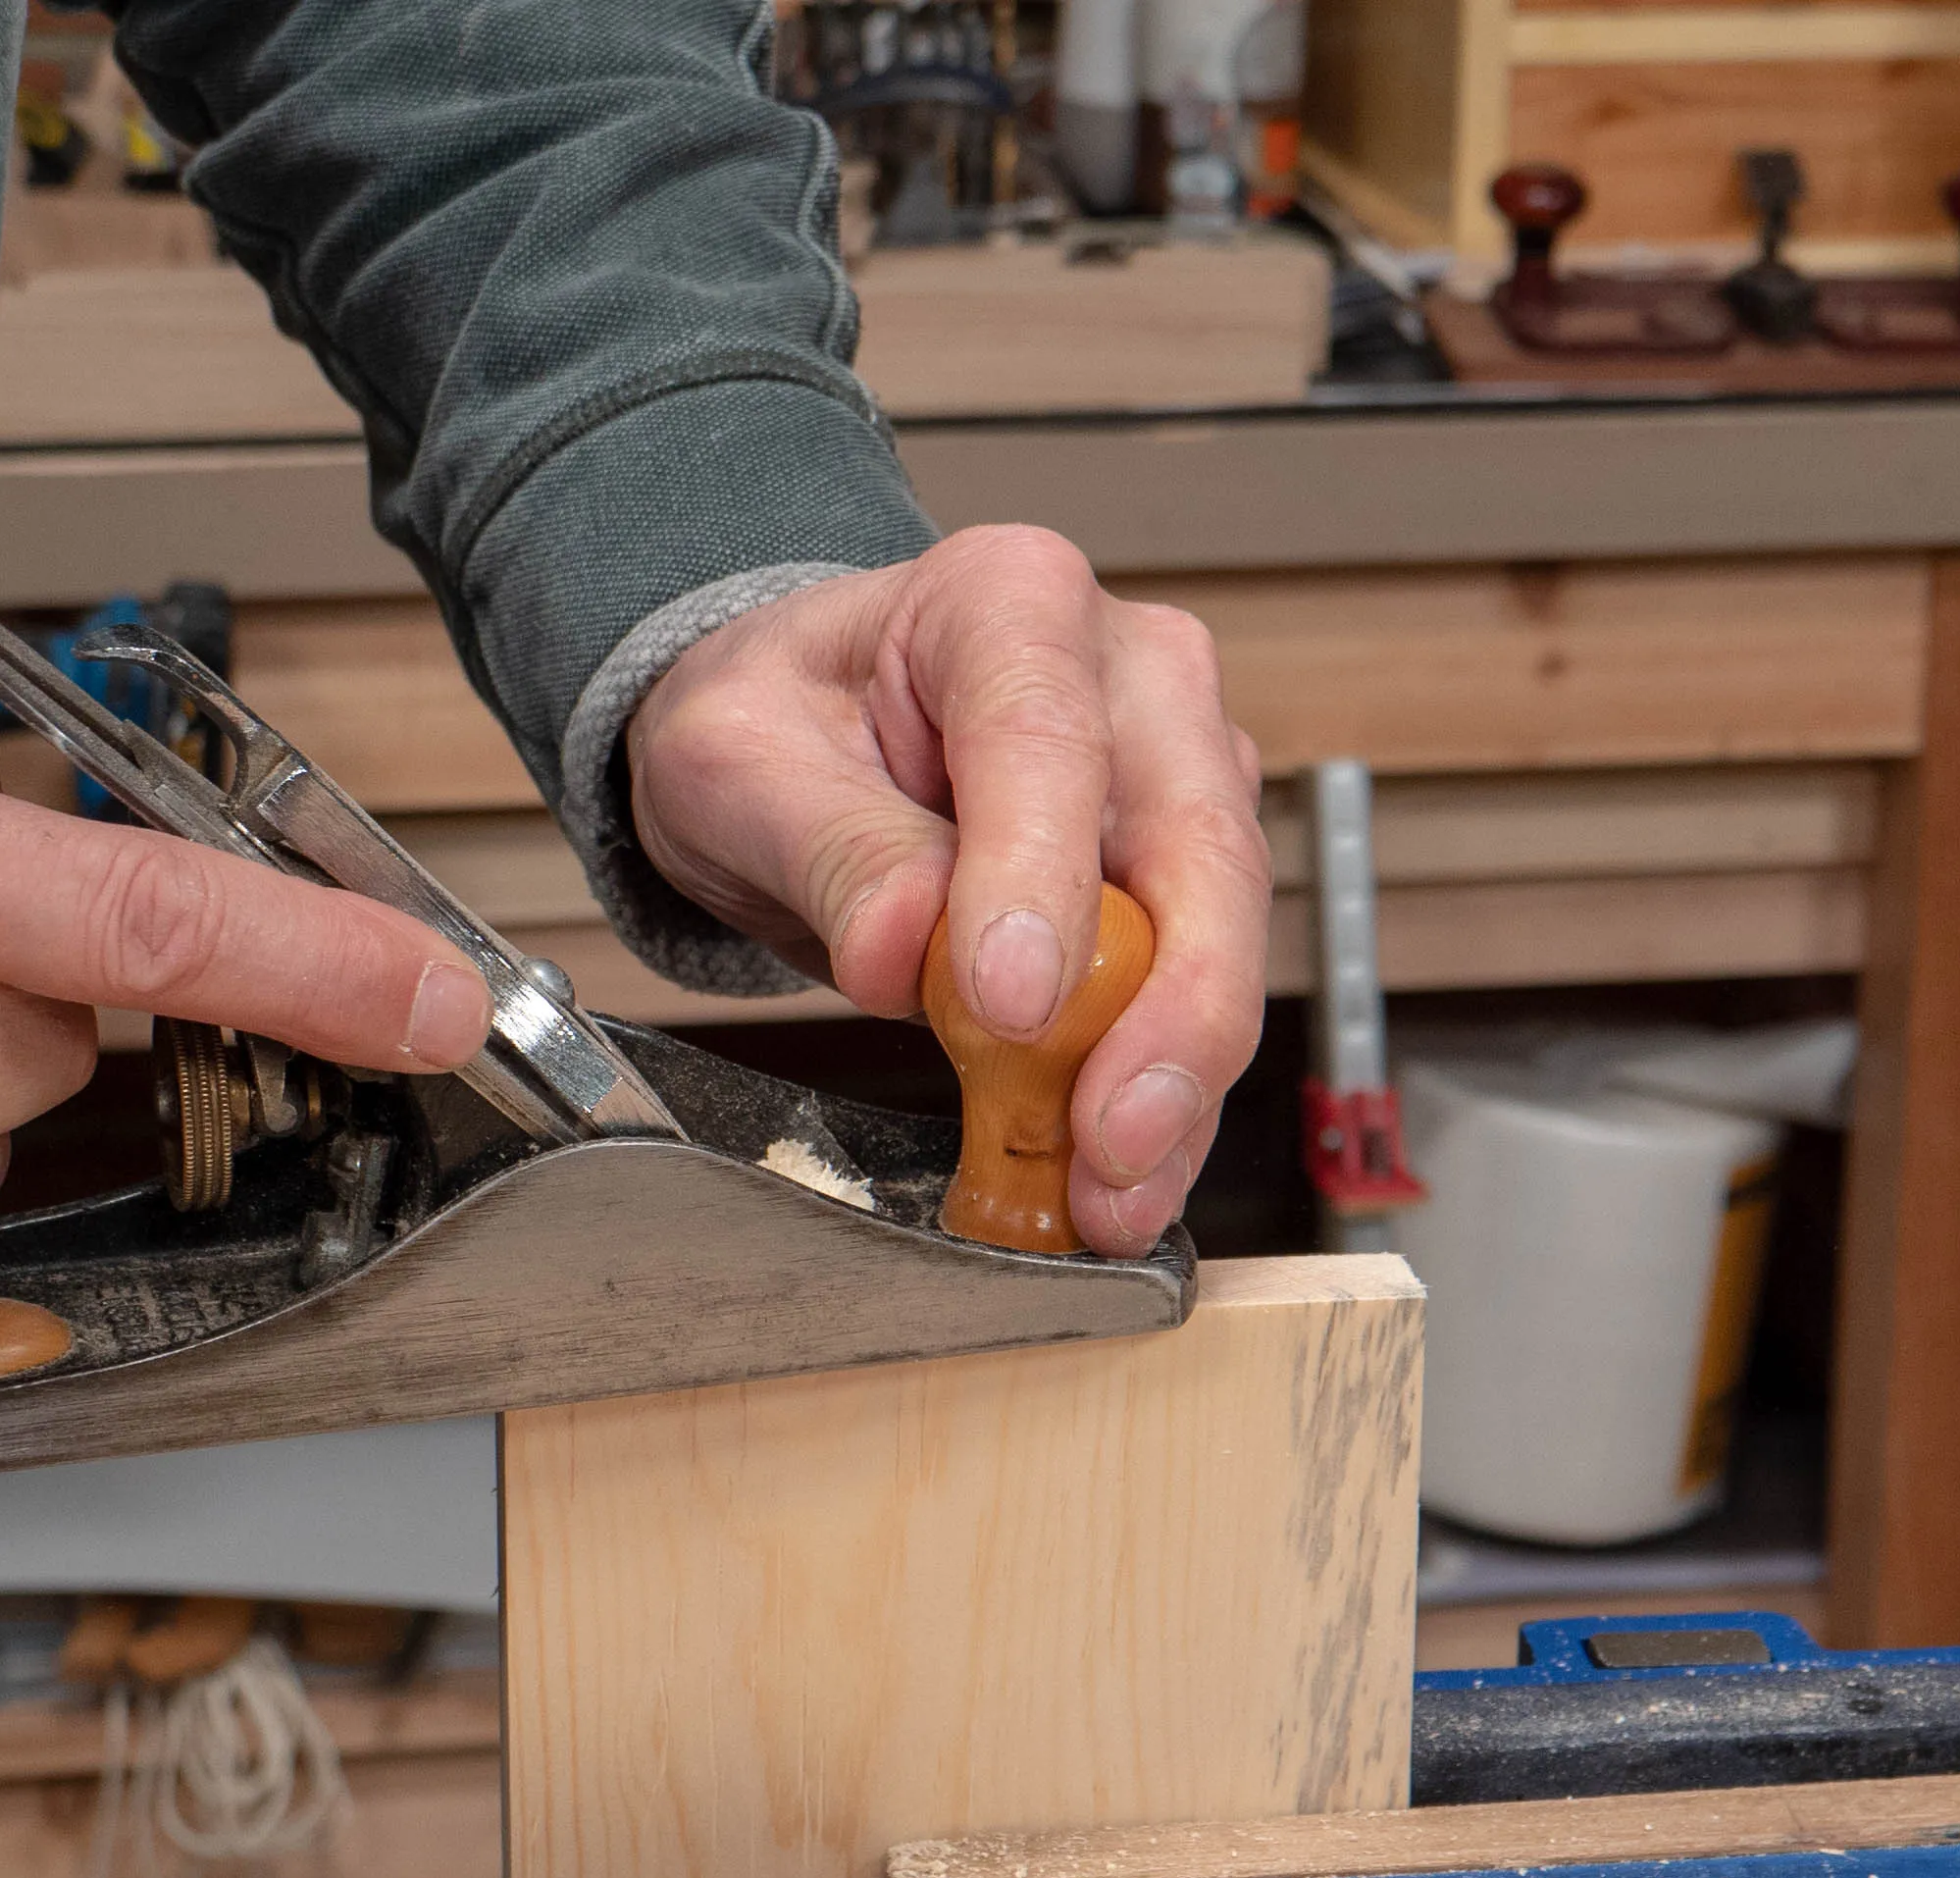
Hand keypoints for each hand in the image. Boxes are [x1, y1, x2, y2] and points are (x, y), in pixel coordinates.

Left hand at [624, 527, 1268, 1256]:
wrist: (798, 743)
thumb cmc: (778, 725)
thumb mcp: (738, 767)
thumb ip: (827, 846)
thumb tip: (905, 950)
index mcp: (1008, 600)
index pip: (1046, 739)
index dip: (1042, 879)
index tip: (1012, 1006)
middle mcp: (1131, 674)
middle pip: (1196, 845)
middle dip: (1170, 1012)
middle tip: (1110, 1139)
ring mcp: (1180, 775)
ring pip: (1222, 935)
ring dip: (1175, 1081)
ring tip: (1111, 1194)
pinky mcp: (1186, 878)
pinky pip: (1194, 994)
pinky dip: (1161, 1099)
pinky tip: (1120, 1180)